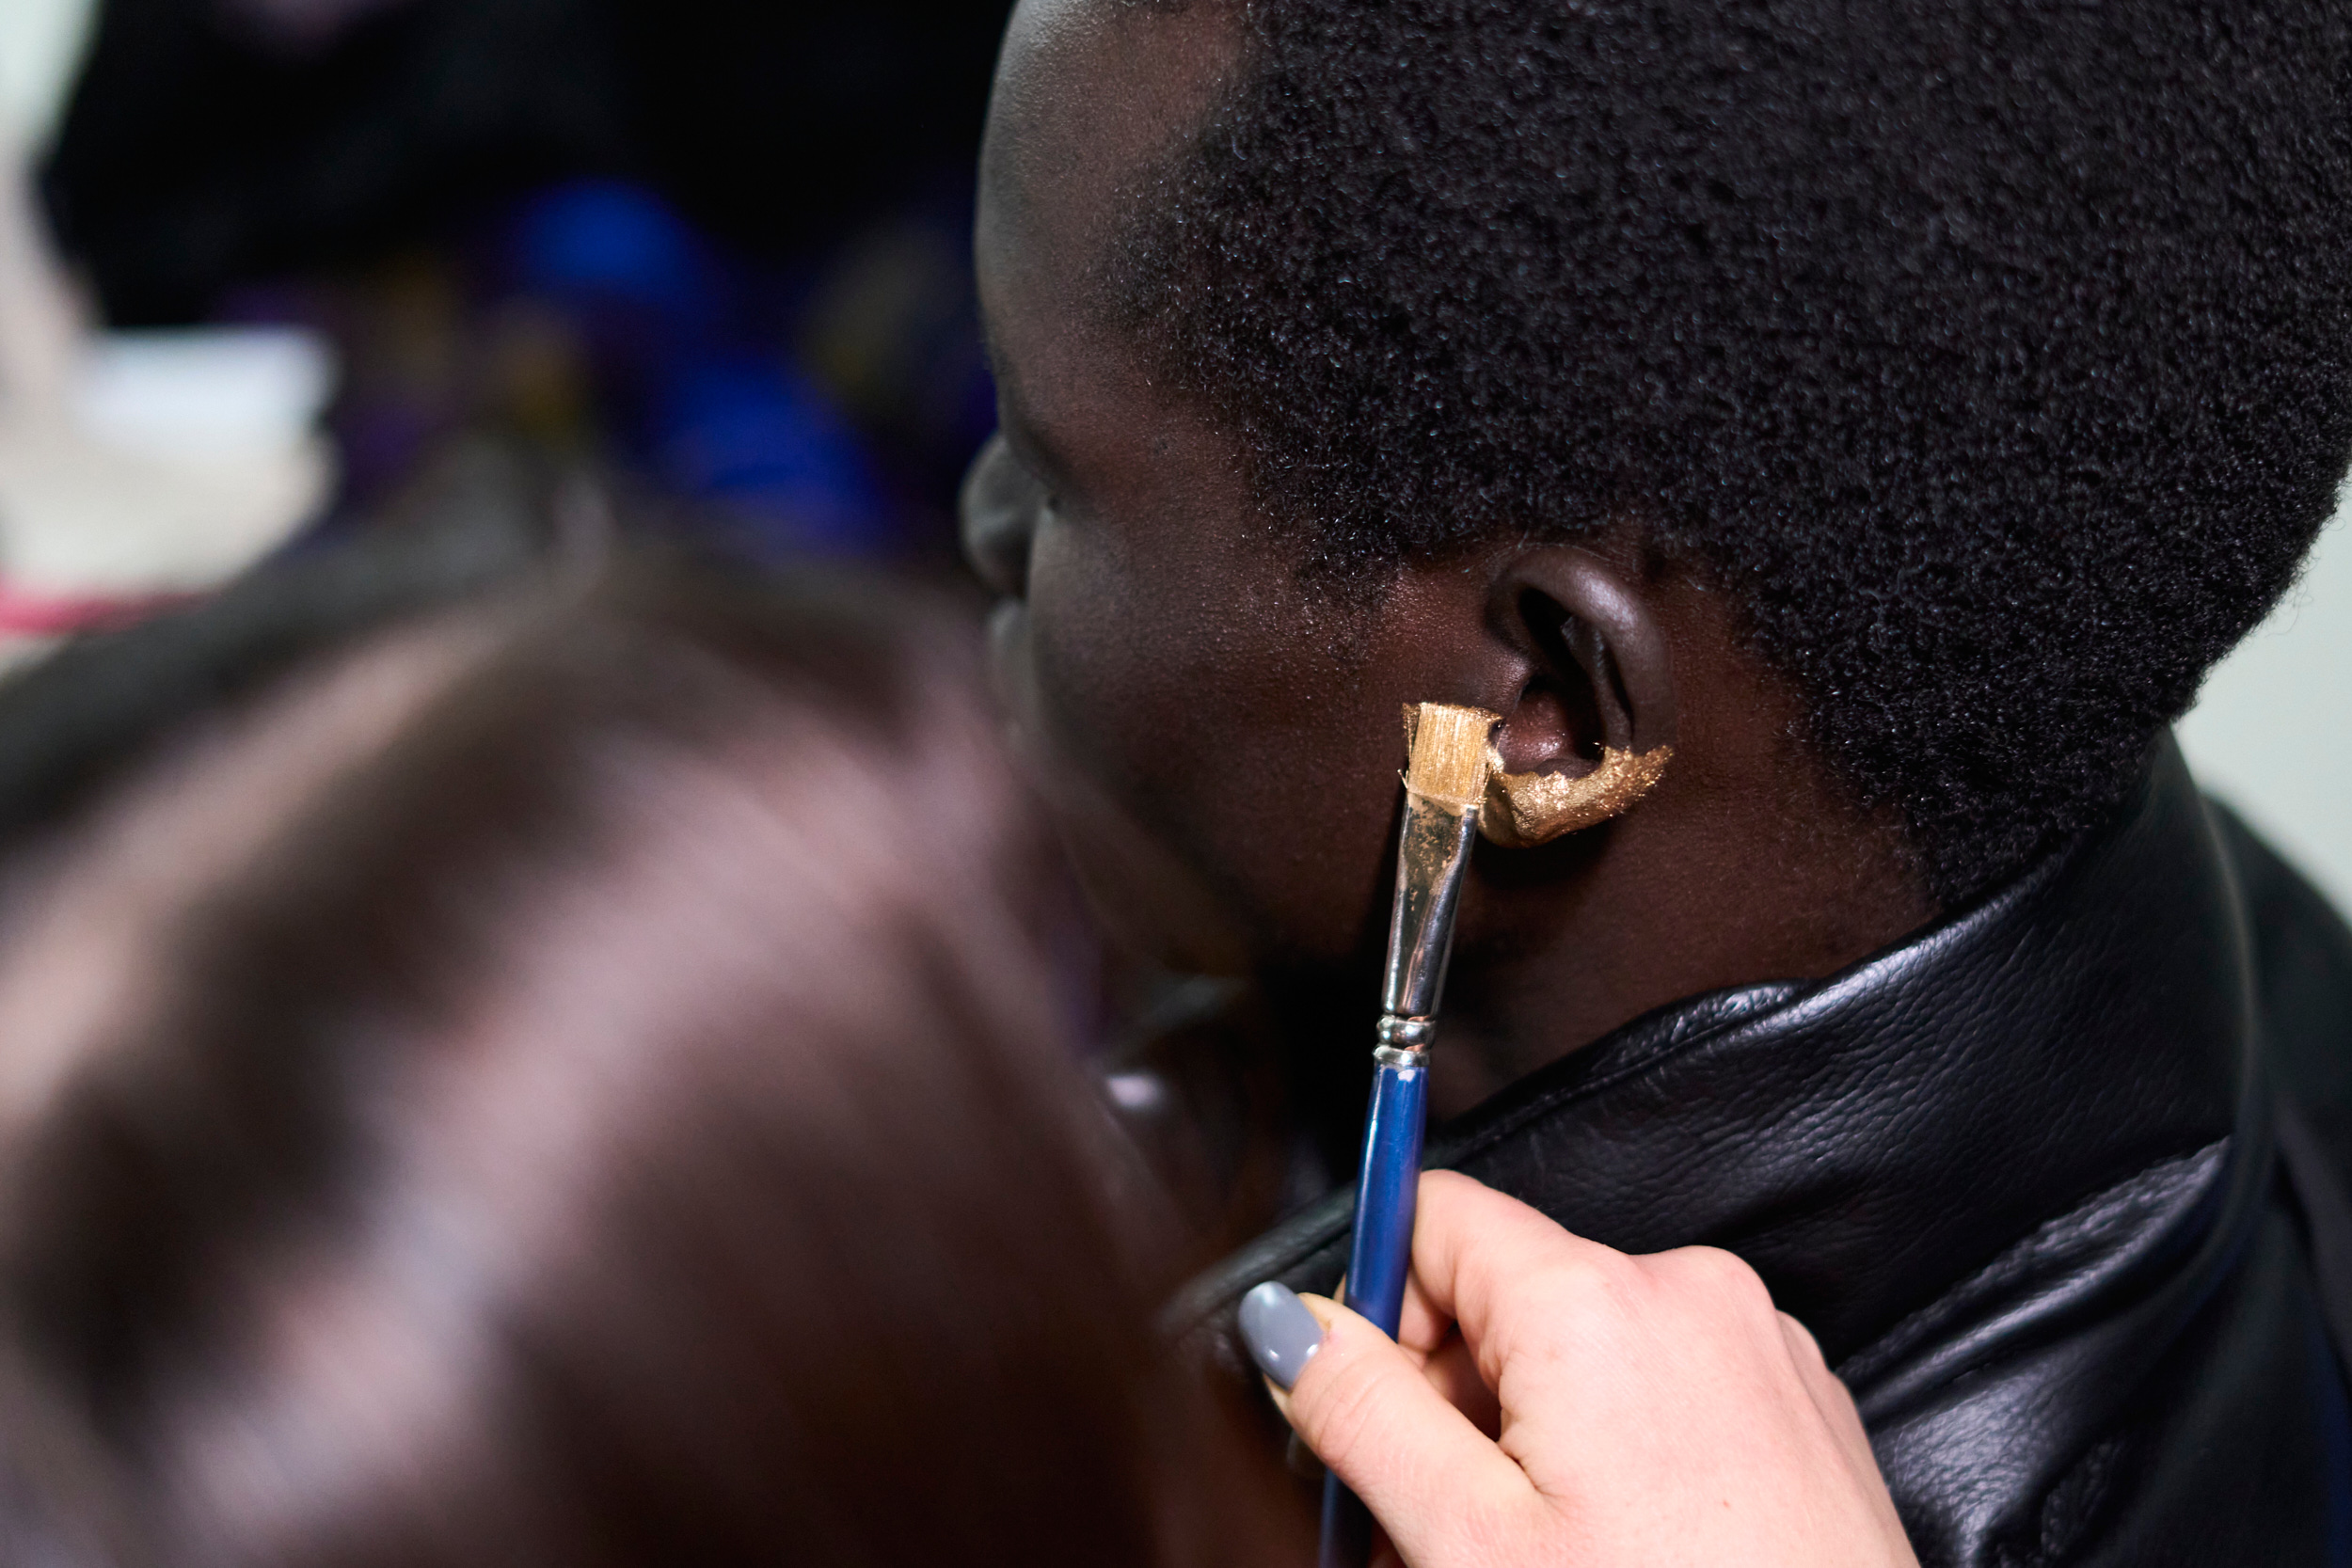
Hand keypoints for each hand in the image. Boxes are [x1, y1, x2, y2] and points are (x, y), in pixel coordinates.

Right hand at [1239, 1171, 1916, 1567]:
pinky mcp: (1797, 1405)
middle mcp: (1685, 1291)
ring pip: (1579, 1353)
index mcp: (1594, 1300)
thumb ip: (1359, 1409)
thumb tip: (1282, 1317)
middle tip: (1428, 1526)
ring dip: (1522, 1440)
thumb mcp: (1466, 1539)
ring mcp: (1755, 1346)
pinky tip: (1609, 1548)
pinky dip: (1613, 1452)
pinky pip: (1661, 1387)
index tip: (1364, 1407)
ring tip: (1524, 1558)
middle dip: (1445, 1402)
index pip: (1432, 1215)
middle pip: (1502, 1295)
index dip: (1378, 1313)